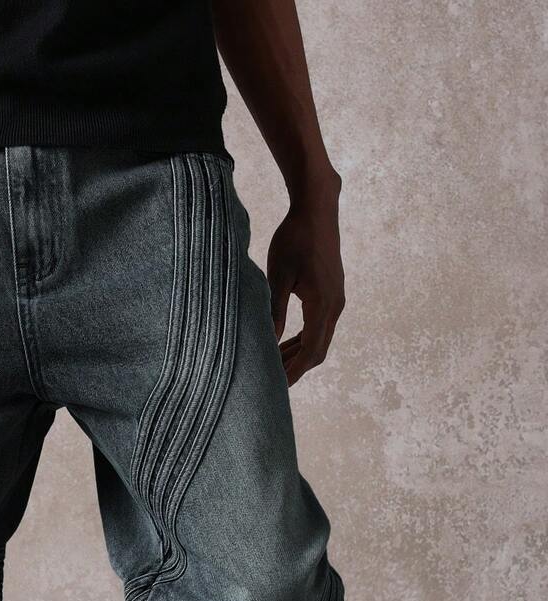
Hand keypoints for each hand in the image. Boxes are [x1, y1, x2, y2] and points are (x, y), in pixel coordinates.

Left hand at [266, 178, 344, 384]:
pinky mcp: (332, 294)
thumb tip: (268, 343)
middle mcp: (335, 306)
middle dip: (295, 368)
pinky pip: (320, 326)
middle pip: (318, 351)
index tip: (276, 387)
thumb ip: (274, 312)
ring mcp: (336, 300)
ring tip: (275, 366)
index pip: (310, 351)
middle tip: (271, 382)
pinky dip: (304, 339)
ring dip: (299, 354)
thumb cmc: (295, 238)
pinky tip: (285, 343)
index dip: (293, 372)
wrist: (317, 209)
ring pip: (319, 340)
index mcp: (323, 305)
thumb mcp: (277, 277)